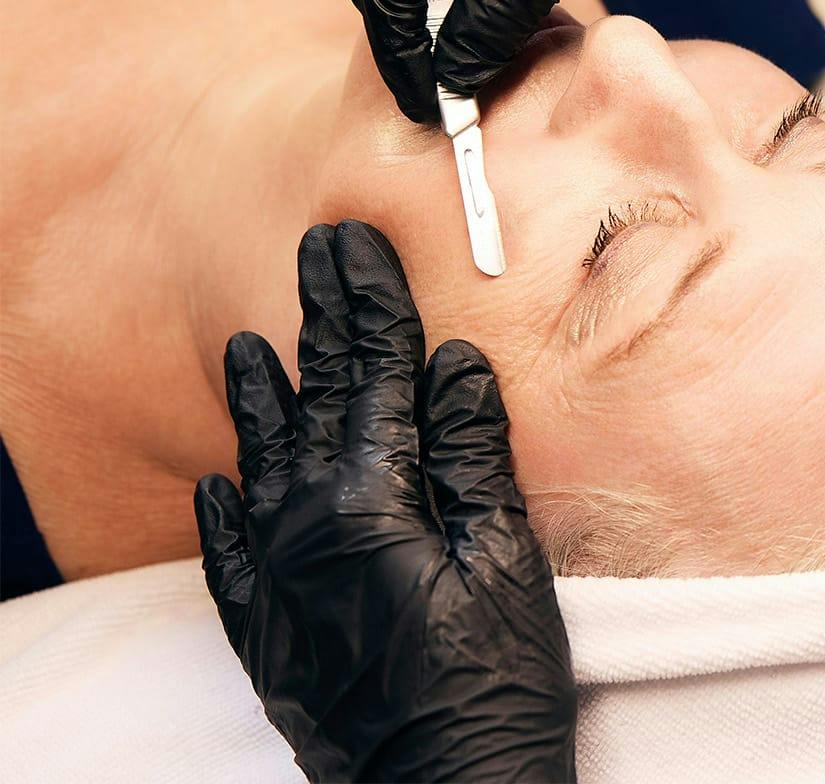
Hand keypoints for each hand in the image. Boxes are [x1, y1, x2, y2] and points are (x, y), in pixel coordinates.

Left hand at [194, 221, 574, 782]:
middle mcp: (304, 526)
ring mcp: (276, 580)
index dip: (369, 303)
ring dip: (258, 398)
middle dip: (320, 320)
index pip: (372, 373)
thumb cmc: (492, 679)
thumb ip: (471, 453)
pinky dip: (221, 512)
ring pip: (263, 462)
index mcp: (368, 498)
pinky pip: (228, 556)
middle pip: (316, 398)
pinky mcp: (268, 632)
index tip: (358, 246)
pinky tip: (216, 483)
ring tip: (244, 345)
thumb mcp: (506, 555)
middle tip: (316, 254)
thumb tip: (455, 365)